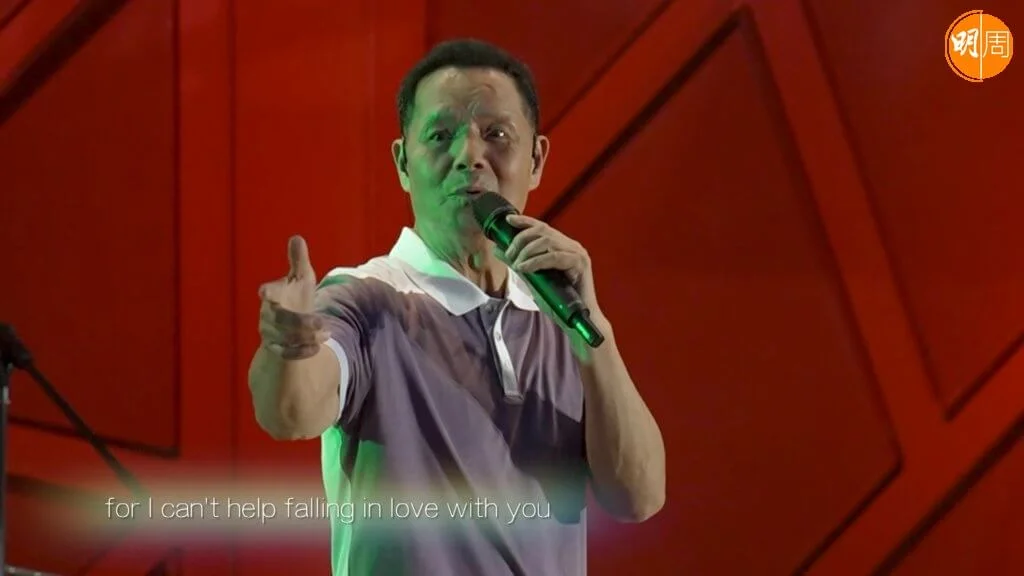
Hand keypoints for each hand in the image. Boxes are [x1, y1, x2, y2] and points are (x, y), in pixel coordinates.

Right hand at [257, 235, 327, 359]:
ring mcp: (271, 333)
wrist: (289, 324)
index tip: (265, 292)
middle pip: (279, 320)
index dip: (268, 292)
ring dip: (306, 337)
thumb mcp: (301, 278)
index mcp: (273, 295)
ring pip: (285, 338)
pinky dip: (301, 351)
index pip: (268, 293)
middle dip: (300, 323)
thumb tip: (297, 237)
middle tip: (322, 323)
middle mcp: (268, 314)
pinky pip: (286, 354)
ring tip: (326, 333)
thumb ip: (298, 260)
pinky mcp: (277, 348)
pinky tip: (317, 347)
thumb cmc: (295, 296)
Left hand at [498, 214, 600, 314]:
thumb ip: (518, 263)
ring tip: (516, 264)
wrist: (577, 321)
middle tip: (509, 255)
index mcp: (562, 246)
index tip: (508, 220)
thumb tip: (498, 249)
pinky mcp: (580, 263)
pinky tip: (524, 268)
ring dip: (527, 251)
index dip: (525, 221)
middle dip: (521, 239)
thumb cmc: (557, 302)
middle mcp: (571, 246)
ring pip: (547, 241)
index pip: (542, 227)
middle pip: (542, 230)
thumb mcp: (532, 279)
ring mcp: (577, 253)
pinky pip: (554, 257)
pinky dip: (536, 262)